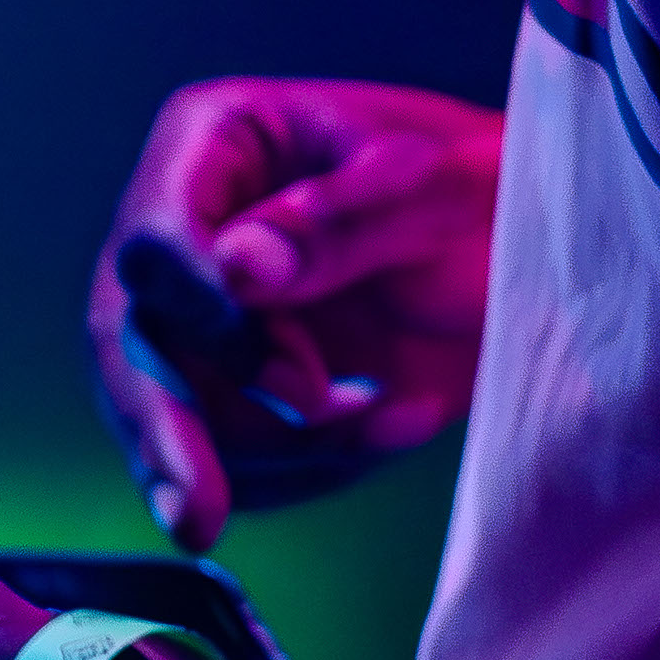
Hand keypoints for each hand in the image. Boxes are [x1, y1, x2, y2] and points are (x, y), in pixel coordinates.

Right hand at [88, 79, 502, 550]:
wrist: (528, 247)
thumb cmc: (484, 185)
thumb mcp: (434, 186)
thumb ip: (337, 221)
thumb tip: (236, 269)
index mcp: (213, 144)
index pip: (154, 240)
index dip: (197, 313)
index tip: (285, 373)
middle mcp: (187, 231)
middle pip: (131, 344)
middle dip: (169, 432)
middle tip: (197, 515)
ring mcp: (204, 318)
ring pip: (181, 418)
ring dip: (284, 449)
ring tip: (396, 417)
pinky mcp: (239, 392)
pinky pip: (240, 459)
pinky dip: (317, 467)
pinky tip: (403, 421)